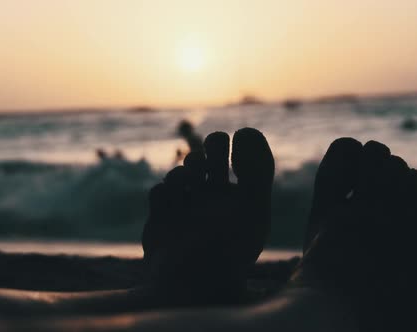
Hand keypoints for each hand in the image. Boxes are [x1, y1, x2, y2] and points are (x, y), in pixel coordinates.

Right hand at [142, 128, 274, 284]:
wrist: (195, 283)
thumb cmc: (230, 248)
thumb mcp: (253, 207)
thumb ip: (257, 169)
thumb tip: (246, 131)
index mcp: (236, 195)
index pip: (233, 156)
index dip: (228, 144)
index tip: (232, 147)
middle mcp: (211, 199)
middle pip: (205, 156)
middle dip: (205, 151)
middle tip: (207, 161)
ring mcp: (185, 207)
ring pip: (180, 171)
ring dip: (184, 172)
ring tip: (189, 182)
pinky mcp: (162, 217)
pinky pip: (159, 190)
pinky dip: (164, 194)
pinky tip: (171, 205)